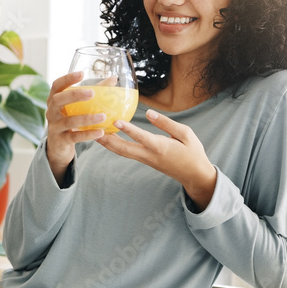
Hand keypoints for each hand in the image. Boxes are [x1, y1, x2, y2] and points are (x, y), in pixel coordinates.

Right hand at [45, 71, 107, 184]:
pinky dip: (88, 134)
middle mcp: (51, 112)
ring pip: (69, 121)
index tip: (82, 73)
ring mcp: (54, 127)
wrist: (59, 146)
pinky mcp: (61, 140)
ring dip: (86, 118)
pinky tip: (100, 132)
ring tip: (103, 116)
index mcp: (54, 100)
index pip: (56, 85)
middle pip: (58, 100)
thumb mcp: (77, 107)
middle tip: (92, 93)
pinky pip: (74, 137)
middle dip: (74, 95)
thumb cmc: (70, 120)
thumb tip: (113, 79)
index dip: (67, 79)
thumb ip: (94, 93)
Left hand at [96, 108, 217, 209]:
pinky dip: (115, 145)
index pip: (142, 137)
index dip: (129, 130)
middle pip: (123, 149)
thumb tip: (149, 113)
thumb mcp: (186, 134)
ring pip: (122, 152)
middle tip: (93, 130)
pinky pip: (126, 153)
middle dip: (107, 140)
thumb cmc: (192, 152)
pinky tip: (107, 138)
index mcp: (161, 147)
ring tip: (93, 133)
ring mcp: (145, 159)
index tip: (116, 120)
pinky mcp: (144, 160)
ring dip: (107, 143)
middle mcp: (149, 155)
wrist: (194, 175)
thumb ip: (167, 123)